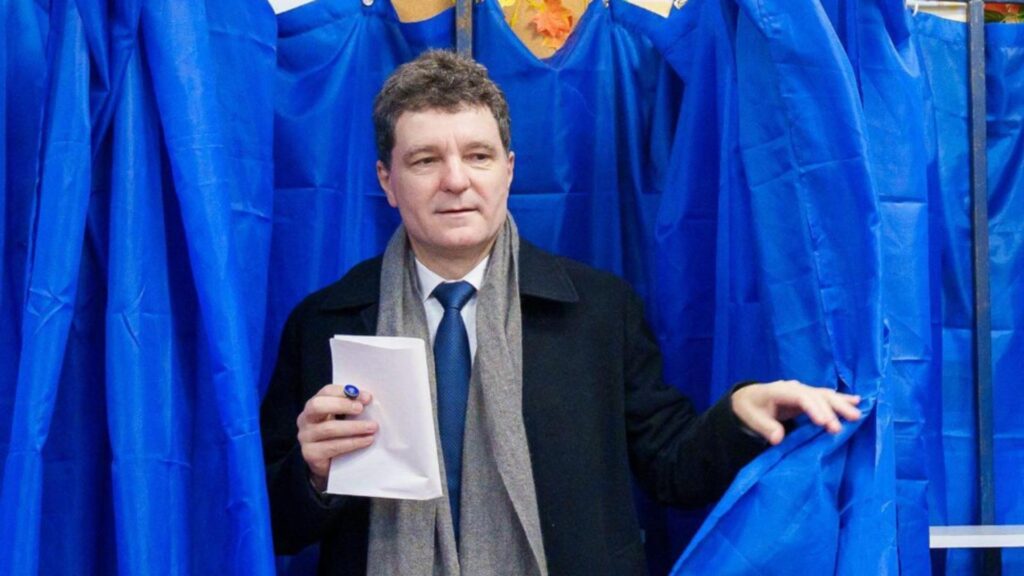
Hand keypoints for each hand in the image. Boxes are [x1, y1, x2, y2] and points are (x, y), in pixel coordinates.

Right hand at [297, 384, 377, 491]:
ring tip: (372, 427)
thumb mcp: (342, 418)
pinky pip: (333, 446)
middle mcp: (305, 419)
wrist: (328, 464)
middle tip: (361, 409)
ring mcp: (305, 437)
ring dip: (354, 427)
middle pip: (318, 406)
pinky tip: (366, 441)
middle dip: (342, 405)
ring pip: (329, 428)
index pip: (326, 392)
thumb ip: (351, 407)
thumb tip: (367, 398)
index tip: (366, 397)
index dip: (345, 392)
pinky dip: (353, 443)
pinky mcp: (311, 454)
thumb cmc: (337, 435)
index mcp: (313, 405)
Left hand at [730, 380, 860, 445]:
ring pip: (824, 395)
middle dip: (831, 409)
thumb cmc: (751, 409)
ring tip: (856, 415)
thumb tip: (778, 439)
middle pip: (816, 395)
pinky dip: (841, 399)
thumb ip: (765, 427)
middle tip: (843, 425)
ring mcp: (803, 390)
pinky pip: (826, 396)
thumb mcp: (751, 418)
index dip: (814, 409)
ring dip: (841, 404)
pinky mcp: (809, 396)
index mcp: (779, 391)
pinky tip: (857, 401)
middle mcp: (794, 388)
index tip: (824, 424)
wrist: (750, 397)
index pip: (800, 398)